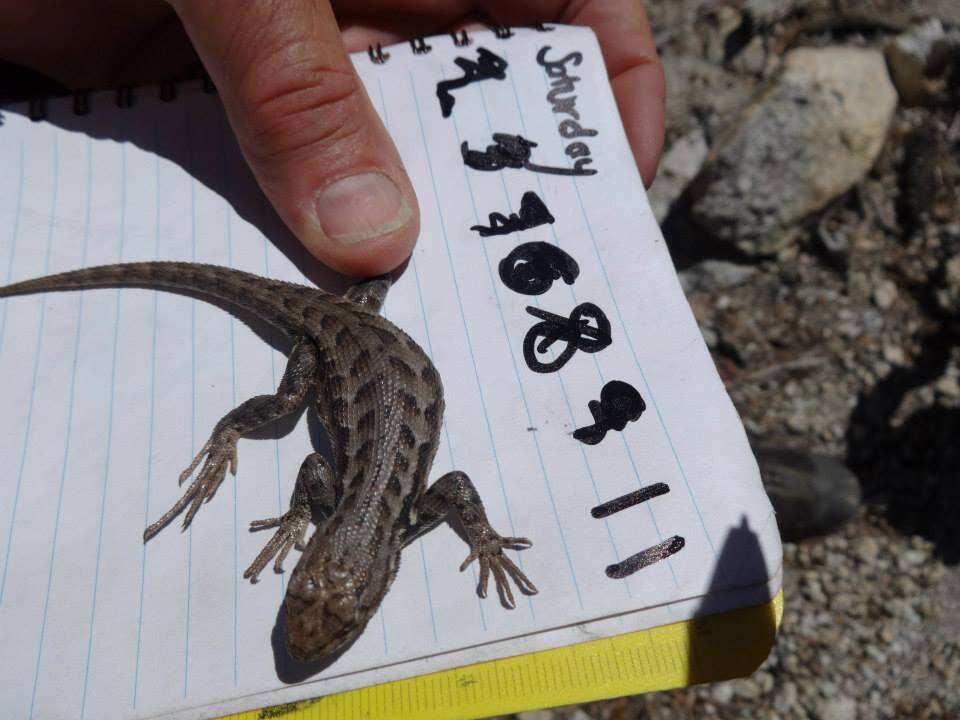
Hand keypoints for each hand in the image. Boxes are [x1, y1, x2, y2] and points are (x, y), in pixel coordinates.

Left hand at [0, 1, 663, 276]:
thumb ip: (297, 81)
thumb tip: (368, 236)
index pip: (577, 11)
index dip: (615, 95)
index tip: (610, 195)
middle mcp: (387, 9)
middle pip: (480, 117)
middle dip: (492, 205)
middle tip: (493, 306)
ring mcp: (310, 63)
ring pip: (381, 166)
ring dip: (385, 243)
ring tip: (398, 330)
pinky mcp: (231, 105)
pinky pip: (281, 185)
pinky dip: (286, 241)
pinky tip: (291, 300)